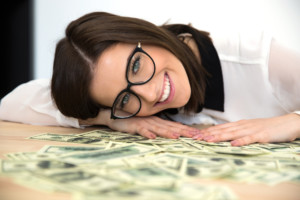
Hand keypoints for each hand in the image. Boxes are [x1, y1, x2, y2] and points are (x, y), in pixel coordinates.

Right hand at [80, 109, 200, 138]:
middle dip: (183, 131)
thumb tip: (174, 131)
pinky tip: (152, 137)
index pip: (174, 126)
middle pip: (170, 127)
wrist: (115, 115)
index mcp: (158, 121)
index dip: (186, 130)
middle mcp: (153, 121)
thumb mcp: (148, 124)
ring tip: (177, 137)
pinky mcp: (133, 125)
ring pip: (158, 128)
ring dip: (167, 133)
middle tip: (196, 136)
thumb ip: (159, 127)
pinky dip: (146, 133)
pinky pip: (141, 130)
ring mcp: (144, 123)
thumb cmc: (132, 120)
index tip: (198, 134)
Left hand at [193, 113, 299, 145]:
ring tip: (207, 140)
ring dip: (219, 137)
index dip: (207, 131)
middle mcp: (242, 126)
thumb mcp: (248, 129)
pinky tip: (233, 144)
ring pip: (232, 134)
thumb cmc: (266, 127)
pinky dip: (241, 141)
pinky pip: (249, 139)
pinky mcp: (261, 135)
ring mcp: (251, 130)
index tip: (195, 135)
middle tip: (195, 138)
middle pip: (222, 130)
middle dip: (208, 134)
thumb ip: (236, 132)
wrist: (286, 123)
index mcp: (238, 125)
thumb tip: (223, 136)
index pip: (220, 128)